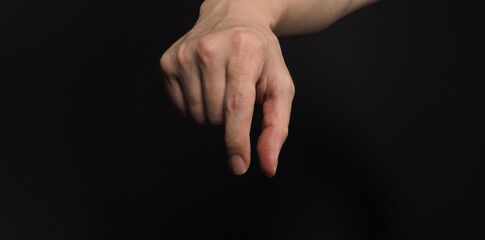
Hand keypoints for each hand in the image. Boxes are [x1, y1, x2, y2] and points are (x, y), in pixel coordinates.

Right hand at [160, 0, 294, 176]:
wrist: (233, 17)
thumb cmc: (260, 55)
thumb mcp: (279, 85)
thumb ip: (276, 126)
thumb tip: (267, 164)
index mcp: (243, 52)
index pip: (236, 107)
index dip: (237, 141)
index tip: (238, 165)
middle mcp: (210, 49)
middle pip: (217, 117)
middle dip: (231, 119)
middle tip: (238, 93)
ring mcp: (184, 55)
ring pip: (197, 116)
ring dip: (213, 115)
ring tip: (223, 88)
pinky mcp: (168, 62)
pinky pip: (181, 109)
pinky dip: (197, 107)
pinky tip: (206, 86)